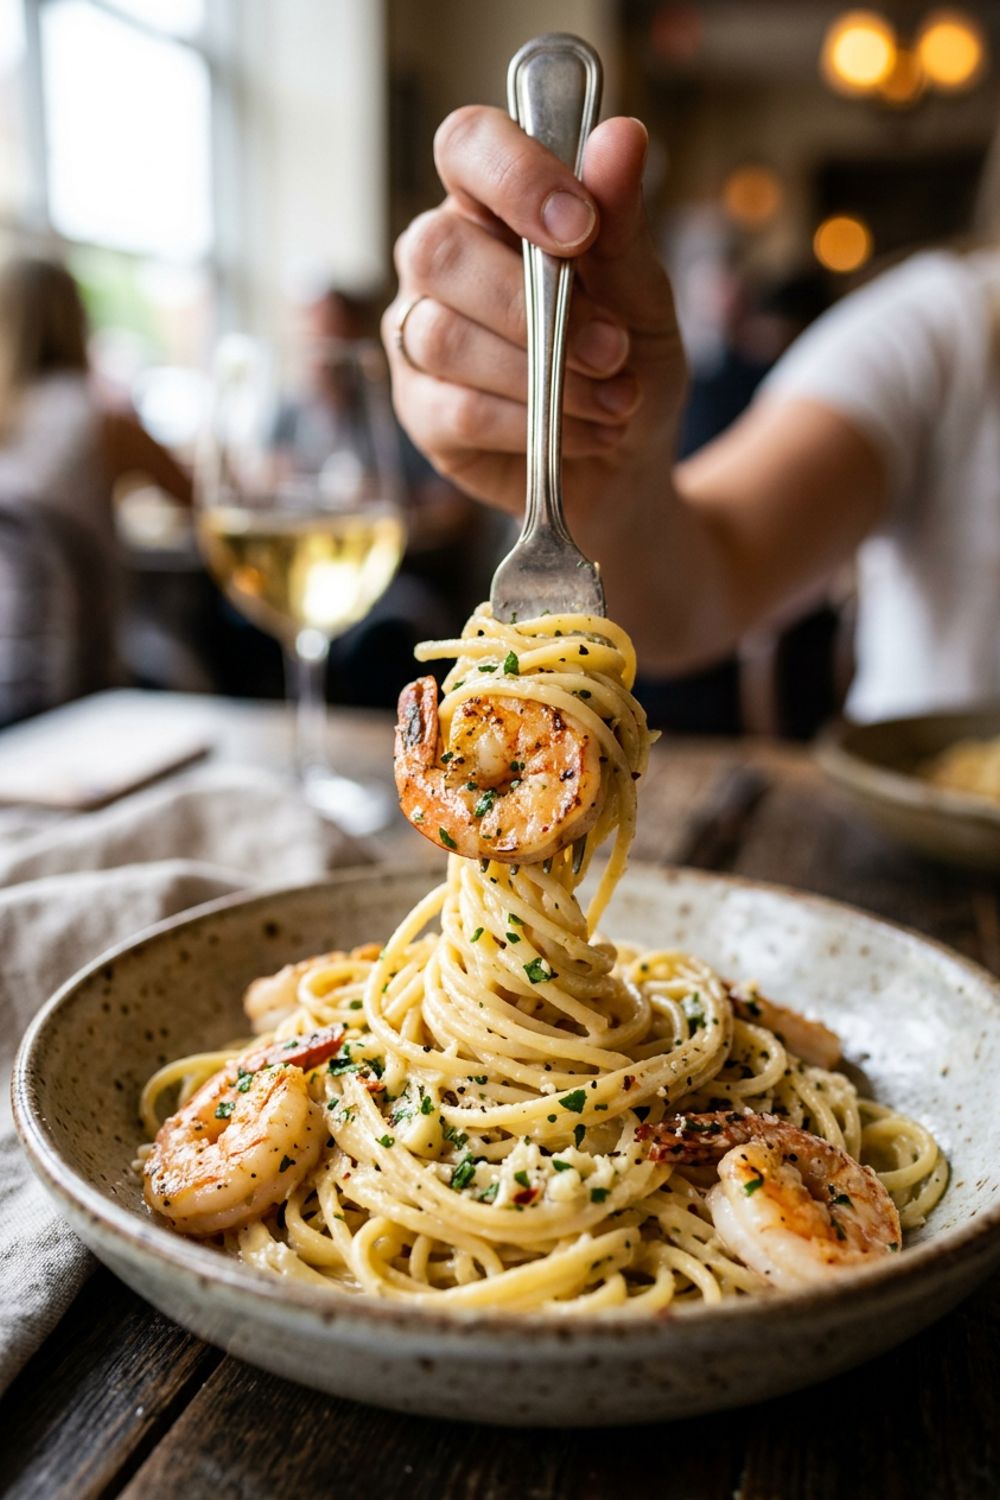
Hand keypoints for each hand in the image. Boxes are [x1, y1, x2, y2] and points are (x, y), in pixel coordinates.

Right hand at [383, 107, 686, 540]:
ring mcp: (418, 336)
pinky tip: (586, 432)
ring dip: (542, 375)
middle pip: (437, 250)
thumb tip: (621, 136)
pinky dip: (532, 425)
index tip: (581, 226)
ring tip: (614, 400)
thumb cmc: (627, 360)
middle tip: (613, 347)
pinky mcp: (421, 412)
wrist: (629, 461)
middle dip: (532, 305)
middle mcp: (439, 262)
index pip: (467, 146)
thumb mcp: (644, 291)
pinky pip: (458, 411)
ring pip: (444, 338)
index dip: (514, 174)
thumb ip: (621, 222)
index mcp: (491, 205)